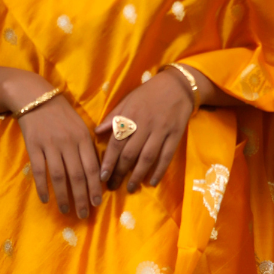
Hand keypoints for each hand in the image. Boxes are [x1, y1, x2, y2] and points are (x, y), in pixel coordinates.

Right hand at [19, 95, 102, 218]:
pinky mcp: (34, 147)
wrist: (36, 97)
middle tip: (84, 214)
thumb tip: (98, 171)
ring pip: (59, 176)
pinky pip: (40, 171)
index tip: (97, 203)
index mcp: (83, 138)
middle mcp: (69, 143)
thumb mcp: (81, 126)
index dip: (95, 187)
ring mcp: (51, 145)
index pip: (92, 167)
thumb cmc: (62, 114)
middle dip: (82, 197)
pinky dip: (43, 187)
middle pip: (77, 175)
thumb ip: (89, 147)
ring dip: (64, 196)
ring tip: (66, 210)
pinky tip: (45, 199)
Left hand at [96, 69, 194, 192]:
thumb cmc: (148, 93)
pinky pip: (166, 156)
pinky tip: (152, 182)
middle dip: (120, 172)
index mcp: (130, 115)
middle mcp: (144, 124)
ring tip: (130, 188)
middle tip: (113, 187)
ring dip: (137, 175)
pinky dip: (159, 170)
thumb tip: (96, 132)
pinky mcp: (175, 135)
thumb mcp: (128, 100)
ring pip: (147, 157)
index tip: (102, 176)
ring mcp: (161, 130)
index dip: (108, 161)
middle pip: (130, 153)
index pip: (116, 142)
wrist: (178, 85)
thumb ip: (113, 116)